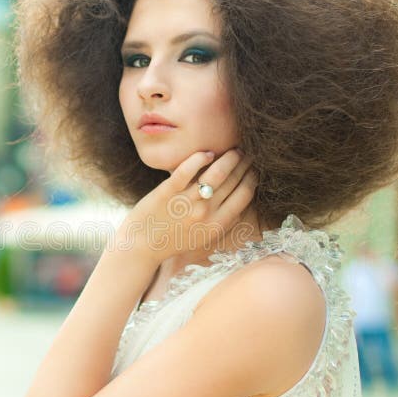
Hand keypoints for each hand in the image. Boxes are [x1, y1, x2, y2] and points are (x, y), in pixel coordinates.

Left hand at [118, 148, 257, 263]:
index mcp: (217, 224)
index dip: (253, 177)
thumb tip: (243, 197)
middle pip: (233, 180)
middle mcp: (205, 213)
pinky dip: (200, 158)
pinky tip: (207, 153)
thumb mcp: (205, 236)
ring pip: (216, 172)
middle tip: (247, 153)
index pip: (245, 195)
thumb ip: (223, 219)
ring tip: (232, 150)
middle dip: (244, 163)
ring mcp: (186, 202)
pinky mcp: (167, 192)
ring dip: (229, 157)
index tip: (255, 167)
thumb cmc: (174, 240)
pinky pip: (187, 170)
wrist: (142, 246)